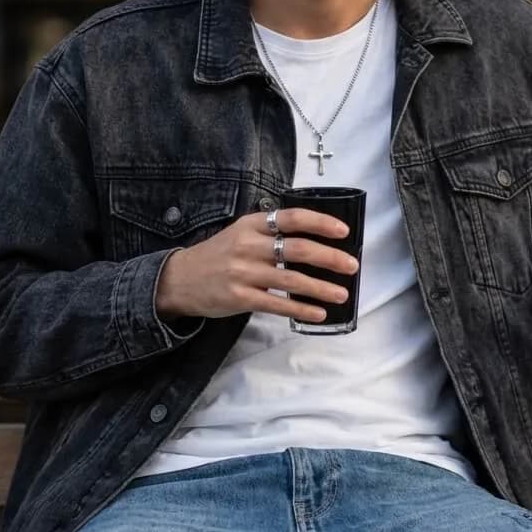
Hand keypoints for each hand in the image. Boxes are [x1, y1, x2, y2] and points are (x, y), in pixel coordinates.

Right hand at [154, 208, 358, 323]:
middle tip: (352, 266)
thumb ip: (271, 232)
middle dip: (330, 257)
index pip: (292, 218)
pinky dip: (301, 309)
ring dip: (321, 287)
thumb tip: (313, 240)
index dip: (321, 223)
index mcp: (251, 224)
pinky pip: (277, 304)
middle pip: (298, 248)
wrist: (180, 280)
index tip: (344, 231)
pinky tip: (318, 313)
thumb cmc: (219, 256)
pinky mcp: (240, 298)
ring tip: (342, 294)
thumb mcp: (241, 233)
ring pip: (291, 279)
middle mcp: (248, 245)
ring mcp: (243, 272)